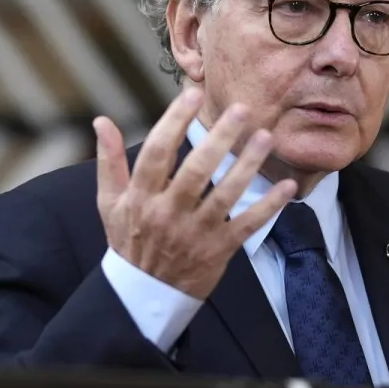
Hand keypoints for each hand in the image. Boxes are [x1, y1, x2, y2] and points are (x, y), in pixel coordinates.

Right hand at [95, 90, 295, 300]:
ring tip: (265, 137)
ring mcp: (195, 232)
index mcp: (140, 197)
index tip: (192, 94)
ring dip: (247, 165)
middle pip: (196, 170)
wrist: (145, 294)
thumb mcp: (109, 203)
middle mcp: (168, 212)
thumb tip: (101, 121)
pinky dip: (268, 207)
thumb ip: (109, 161)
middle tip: (241, 109)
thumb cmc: (130, 240)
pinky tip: (287, 187)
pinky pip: (247, 225)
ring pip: (225, 194)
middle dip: (219, 138)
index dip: (175, 121)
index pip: (158, 152)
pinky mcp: (218, 250)